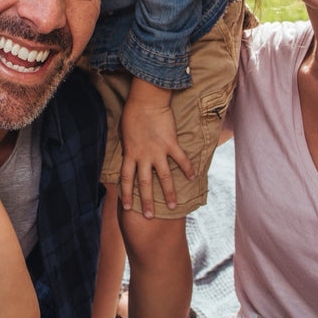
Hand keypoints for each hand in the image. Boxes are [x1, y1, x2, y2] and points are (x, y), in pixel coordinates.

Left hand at [118, 78, 192, 216]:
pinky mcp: (171, 144)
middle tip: (150, 217)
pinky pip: (180, 159)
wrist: (146, 100)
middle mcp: (144, 156)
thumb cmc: (132, 114)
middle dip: (147, 202)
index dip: (127, 193)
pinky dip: (187, 168)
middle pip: (145, 184)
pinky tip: (193, 177)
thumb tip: (128, 156)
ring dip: (169, 193)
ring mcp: (158, 151)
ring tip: (173, 207)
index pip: (126, 179)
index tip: (129, 207)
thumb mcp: (124, 133)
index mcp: (130, 153)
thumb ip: (128, 148)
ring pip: (164, 177)